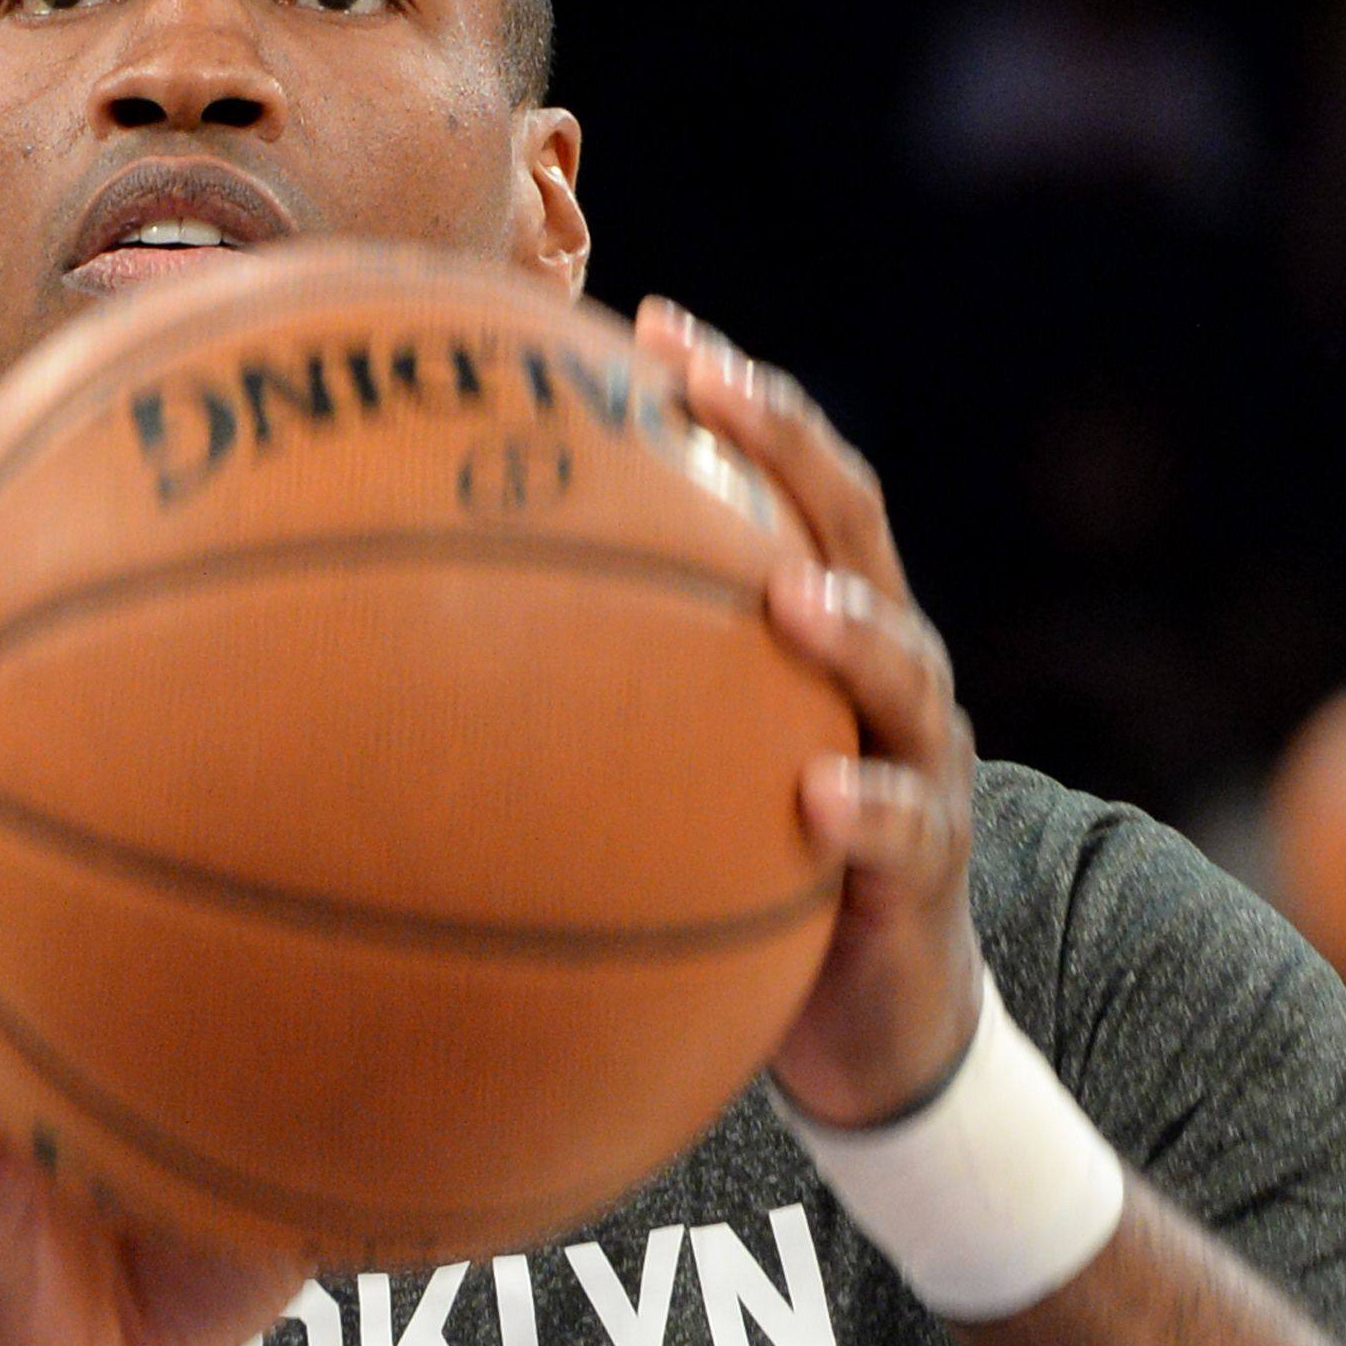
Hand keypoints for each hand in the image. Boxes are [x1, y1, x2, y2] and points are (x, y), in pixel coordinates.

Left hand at [636, 298, 982, 1128]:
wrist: (868, 1018)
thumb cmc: (750, 866)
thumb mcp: (678, 765)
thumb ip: (604, 693)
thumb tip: (416, 641)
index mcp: (824, 620)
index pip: (790, 476)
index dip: (734, 395)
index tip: (646, 327)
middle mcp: (886, 666)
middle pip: (855, 524)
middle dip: (787, 444)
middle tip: (709, 389)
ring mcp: (919, 760)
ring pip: (904, 665)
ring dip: (850, 624)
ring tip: (790, 599)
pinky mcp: (928, 866)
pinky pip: (902, 828)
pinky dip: (862, 808)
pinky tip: (812, 799)